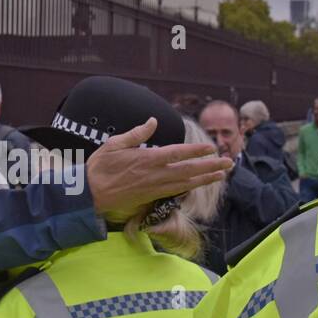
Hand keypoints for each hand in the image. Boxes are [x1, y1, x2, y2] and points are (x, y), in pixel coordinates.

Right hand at [86, 118, 230, 220]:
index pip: (177, 154)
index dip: (196, 151)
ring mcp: (154, 187)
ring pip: (186, 183)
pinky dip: (191, 186)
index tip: (212, 148)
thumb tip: (153, 121)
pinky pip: (176, 191)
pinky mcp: (151, 196)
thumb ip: (136, 133)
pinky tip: (200, 183)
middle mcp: (154, 175)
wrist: (89, 195)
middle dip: (210, 167)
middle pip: (188, 171)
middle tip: (228, 163)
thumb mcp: (114, 144)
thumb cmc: (99, 167)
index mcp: (146, 159)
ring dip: (205, 178)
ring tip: (222, 174)